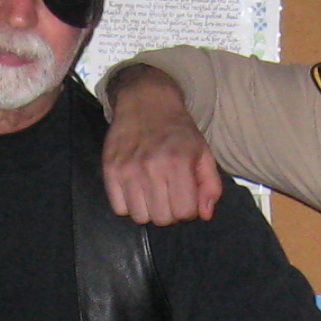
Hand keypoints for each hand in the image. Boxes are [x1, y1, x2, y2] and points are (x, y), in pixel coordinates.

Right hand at [102, 67, 221, 224]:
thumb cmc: (177, 130)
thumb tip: (204, 214)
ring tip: (152, 191)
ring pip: (140, 217)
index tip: (185, 196)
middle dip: (169, 211)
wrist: (145, 102)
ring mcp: (128, 169)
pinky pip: (119, 208)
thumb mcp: (203, 152)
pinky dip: (128, 204)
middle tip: (168, 193)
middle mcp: (152, 167)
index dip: (188, 208)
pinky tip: (136, 188)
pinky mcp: (110, 170)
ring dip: (148, 209)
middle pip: (162, 218)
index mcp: (179, 162)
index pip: (185, 212)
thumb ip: (210, 185)